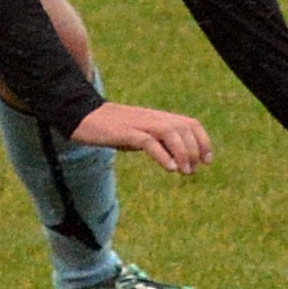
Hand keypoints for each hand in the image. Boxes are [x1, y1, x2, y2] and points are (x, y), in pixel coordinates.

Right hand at [72, 100, 212, 174]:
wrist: (80, 116)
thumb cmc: (110, 128)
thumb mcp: (138, 135)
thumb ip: (156, 143)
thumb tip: (176, 163)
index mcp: (157, 117)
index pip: (190, 123)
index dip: (203, 141)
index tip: (207, 161)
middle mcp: (152, 118)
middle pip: (184, 128)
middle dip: (194, 150)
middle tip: (192, 171)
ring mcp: (138, 124)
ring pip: (170, 132)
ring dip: (182, 153)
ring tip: (185, 172)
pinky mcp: (125, 132)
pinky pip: (149, 142)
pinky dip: (163, 155)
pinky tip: (169, 168)